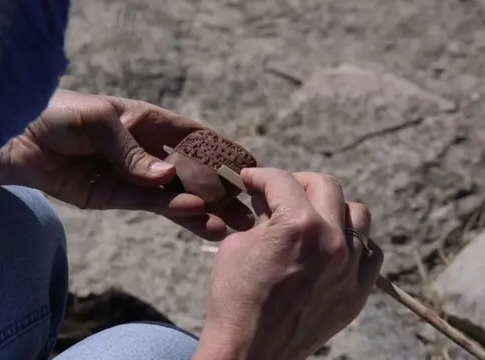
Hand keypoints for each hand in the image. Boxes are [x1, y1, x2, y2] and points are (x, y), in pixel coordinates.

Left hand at [0, 90, 254, 239]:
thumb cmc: (57, 114)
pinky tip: (194, 215)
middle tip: (248, 209)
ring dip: (201, 208)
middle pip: (189, 171)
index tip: (251, 165)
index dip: (222, 151)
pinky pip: (145, 204)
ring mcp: (129, 176)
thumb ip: (132, 152)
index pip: (194, 138)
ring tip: (230, 224)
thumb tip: (166, 177)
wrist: (13, 137)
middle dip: (219, 190)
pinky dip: (169, 209)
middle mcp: (144, 151)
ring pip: (173, 194)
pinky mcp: (110, 197)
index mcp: (146, 122)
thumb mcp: (99, 121)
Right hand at [192, 169, 383, 359]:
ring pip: (357, 215)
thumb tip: (270, 202)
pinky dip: (353, 242)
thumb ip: (262, 217)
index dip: (261, 175)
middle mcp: (332, 242)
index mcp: (298, 226)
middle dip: (297, 182)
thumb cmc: (234, 298)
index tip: (251, 180)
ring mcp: (350, 269)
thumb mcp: (237, 245)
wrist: (249, 350)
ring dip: (332, 207)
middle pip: (326, 186)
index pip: (282, 181)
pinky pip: (370, 253)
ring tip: (311, 216)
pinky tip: (332, 246)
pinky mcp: (357, 293)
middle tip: (278, 192)